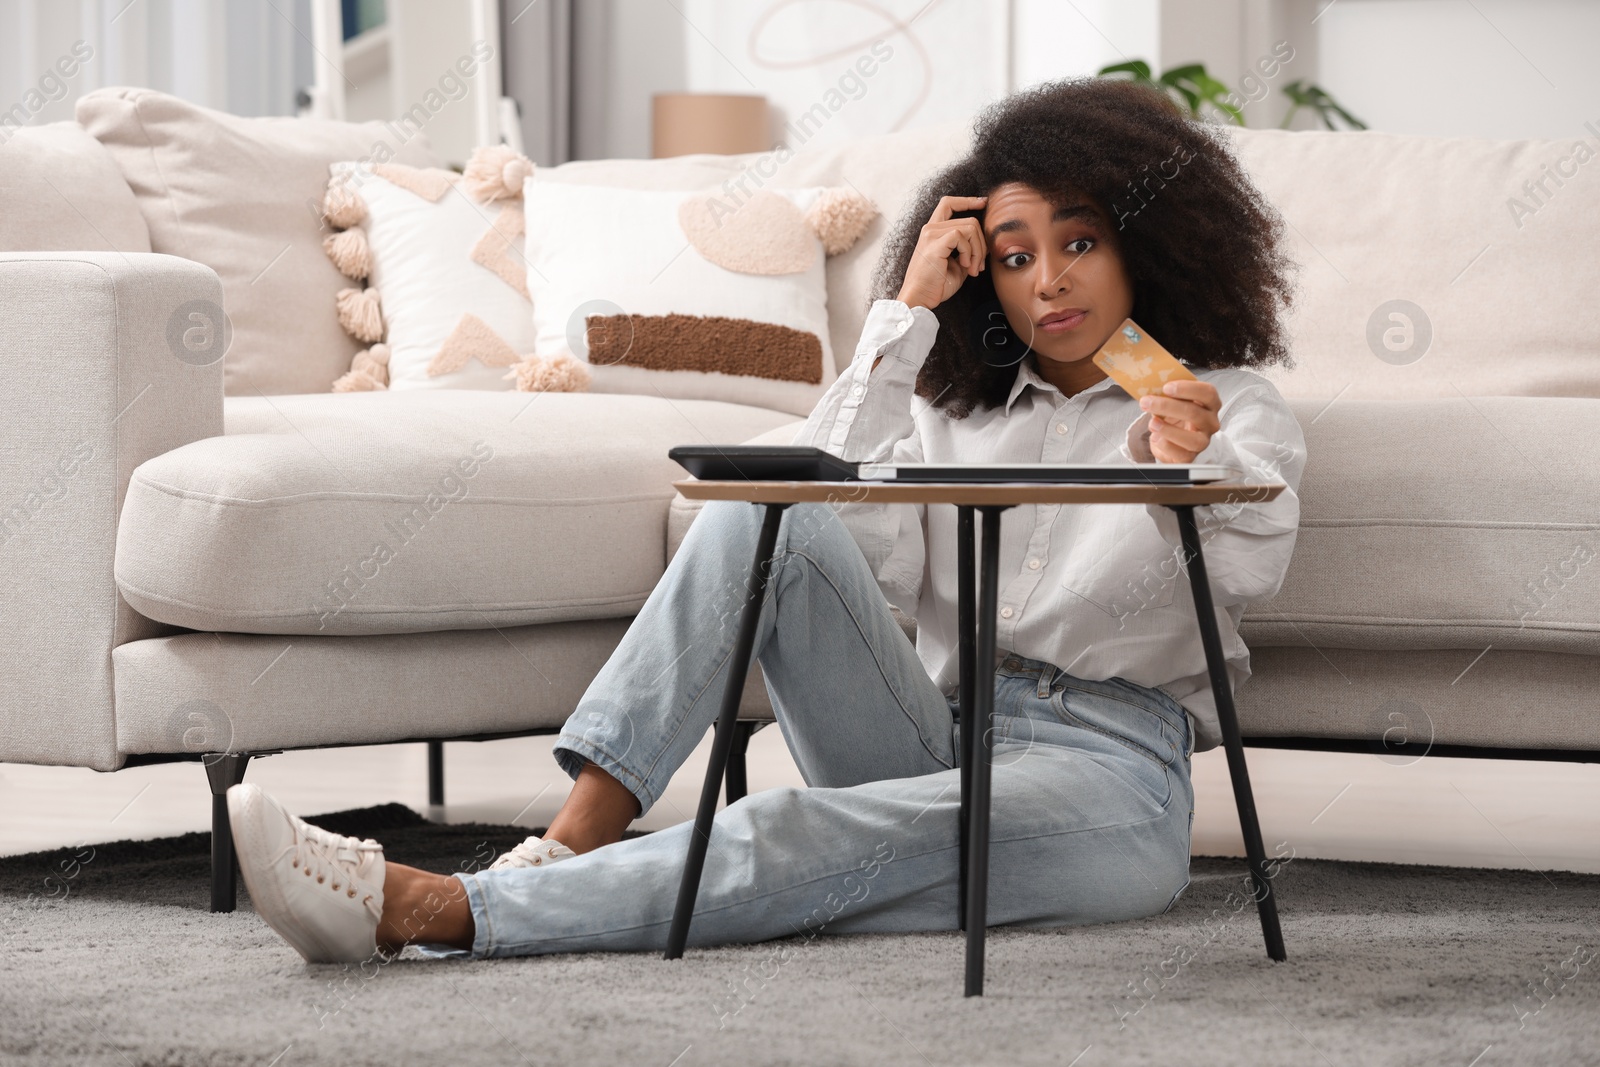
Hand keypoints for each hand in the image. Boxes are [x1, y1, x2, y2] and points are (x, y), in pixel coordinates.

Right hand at [895, 195, 988, 310]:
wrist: (920, 298)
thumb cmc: (936, 285)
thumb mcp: (957, 264)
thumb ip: (968, 250)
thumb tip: (985, 245)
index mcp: (933, 232)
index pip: (949, 204)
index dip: (968, 201)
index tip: (983, 203)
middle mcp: (930, 229)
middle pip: (969, 220)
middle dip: (982, 243)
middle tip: (979, 266)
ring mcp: (931, 234)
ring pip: (970, 227)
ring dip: (977, 251)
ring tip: (972, 269)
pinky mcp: (935, 243)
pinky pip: (962, 236)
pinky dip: (969, 252)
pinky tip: (965, 266)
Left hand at [1140, 380, 1220, 462]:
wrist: (1169, 439)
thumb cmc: (1173, 416)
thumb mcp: (1172, 401)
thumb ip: (1167, 393)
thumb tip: (1151, 386)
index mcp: (1209, 404)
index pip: (1208, 393)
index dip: (1187, 389)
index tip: (1166, 387)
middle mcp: (1210, 422)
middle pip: (1194, 413)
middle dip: (1167, 406)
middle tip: (1147, 402)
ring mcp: (1202, 441)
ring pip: (1192, 438)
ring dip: (1168, 429)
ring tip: (1152, 423)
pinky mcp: (1190, 457)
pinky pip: (1181, 453)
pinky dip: (1165, 444)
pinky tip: (1155, 437)